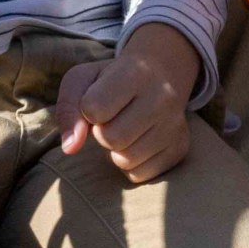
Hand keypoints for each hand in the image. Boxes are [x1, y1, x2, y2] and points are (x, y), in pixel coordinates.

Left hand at [56, 25, 200, 182]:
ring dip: (115, 151)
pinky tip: (137, 143)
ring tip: (124, 130)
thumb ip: (68, 109)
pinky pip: (139, 175)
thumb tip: (71, 147)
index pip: (94, 109)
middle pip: (111, 138)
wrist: (162, 75)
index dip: (88, 111)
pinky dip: (130, 165)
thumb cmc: (112, 79)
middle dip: (101, 133)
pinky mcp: (180, 148)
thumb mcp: (82, 79)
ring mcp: (175, 125)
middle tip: (110, 120)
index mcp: (136, 72)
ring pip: (126, 160)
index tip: (97, 102)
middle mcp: (162, 97)